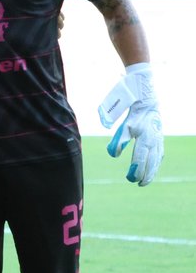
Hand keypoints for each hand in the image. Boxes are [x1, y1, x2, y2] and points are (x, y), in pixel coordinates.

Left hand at [99, 63, 162, 185]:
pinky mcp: (158, 132)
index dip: (136, 168)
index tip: (130, 177)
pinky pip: (159, 150)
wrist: (143, 89)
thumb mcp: (122, 120)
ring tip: (144, 180)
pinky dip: (156, 160)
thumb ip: (119, 138)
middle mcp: (154, 135)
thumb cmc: (129, 105)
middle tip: (137, 183)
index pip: (141, 155)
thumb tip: (114, 154)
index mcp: (145, 132)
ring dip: (152, 169)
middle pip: (151, 159)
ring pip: (157, 156)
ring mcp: (158, 133)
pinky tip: (154, 166)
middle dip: (145, 172)